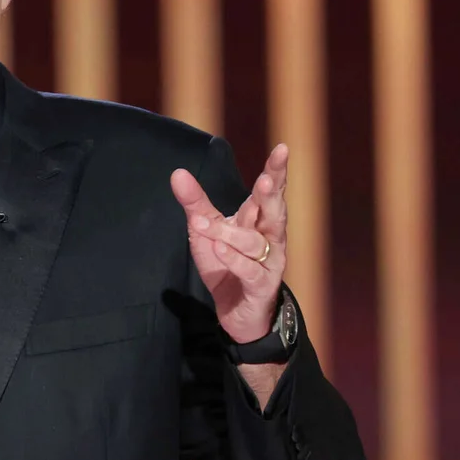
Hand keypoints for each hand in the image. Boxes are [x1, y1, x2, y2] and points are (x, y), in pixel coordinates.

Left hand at [170, 143, 288, 344]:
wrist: (237, 311)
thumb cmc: (227, 264)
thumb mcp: (206, 230)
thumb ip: (195, 203)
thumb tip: (177, 173)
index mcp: (259, 219)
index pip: (269, 191)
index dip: (276, 171)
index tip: (282, 149)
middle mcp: (270, 238)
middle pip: (275, 211)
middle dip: (271, 195)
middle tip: (266, 179)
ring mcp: (269, 263)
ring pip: (254, 243)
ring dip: (230, 233)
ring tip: (205, 224)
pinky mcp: (261, 286)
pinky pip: (250, 271)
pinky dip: (234, 260)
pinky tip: (220, 249)